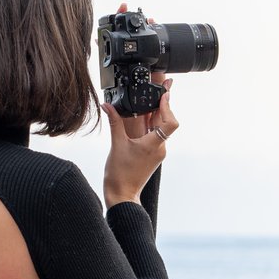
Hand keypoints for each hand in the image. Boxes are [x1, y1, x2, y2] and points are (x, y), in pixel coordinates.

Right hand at [103, 4, 177, 206]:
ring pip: (159, 126)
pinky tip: (143, 113)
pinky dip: (149, 123)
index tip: (165, 92)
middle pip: (165, 120)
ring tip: (154, 94)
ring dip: (156, 111)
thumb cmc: (119, 175)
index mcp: (153, 145)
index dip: (168, 105)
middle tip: (163, 83)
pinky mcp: (152, 154)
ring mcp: (156, 152)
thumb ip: (114, 122)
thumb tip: (108, 105)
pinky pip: (153, 134)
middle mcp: (159, 148)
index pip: (170, 122)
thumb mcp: (116, 144)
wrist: (122, 195)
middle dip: (163, 102)